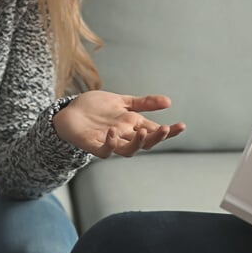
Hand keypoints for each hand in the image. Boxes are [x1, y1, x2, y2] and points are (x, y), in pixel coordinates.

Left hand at [52, 90, 185, 157]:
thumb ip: (144, 103)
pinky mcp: (93, 145)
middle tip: (165, 128)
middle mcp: (124, 136)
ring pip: (128, 150)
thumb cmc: (96, 108)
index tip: (182, 125)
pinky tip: (113, 132)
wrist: (69, 111)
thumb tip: (169, 101)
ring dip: (137, 143)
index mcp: (132, 125)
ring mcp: (110, 142)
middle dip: (157, 138)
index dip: (169, 131)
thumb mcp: (122, 101)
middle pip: (145, 142)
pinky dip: (111, 144)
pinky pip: (105, 151)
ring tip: (142, 131)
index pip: (154, 130)